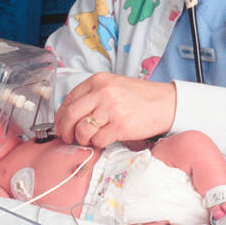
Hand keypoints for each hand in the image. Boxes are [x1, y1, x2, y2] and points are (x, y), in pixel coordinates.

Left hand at [53, 73, 175, 149]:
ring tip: (90, 139)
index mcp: (98, 80)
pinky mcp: (120, 125)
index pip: (68, 100)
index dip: (60, 117)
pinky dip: (98, 144)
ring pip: (81, 130)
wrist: (166, 103)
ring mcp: (111, 109)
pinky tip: (104, 140)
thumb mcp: (113, 86)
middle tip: (68, 138)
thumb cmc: (140, 97)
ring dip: (83, 139)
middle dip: (65, 131)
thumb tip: (69, 116)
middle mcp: (102, 92)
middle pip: (70, 115)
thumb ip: (92, 96)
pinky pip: (97, 140)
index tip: (60, 126)